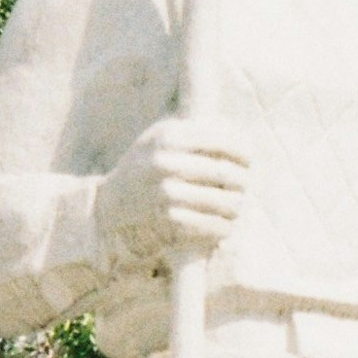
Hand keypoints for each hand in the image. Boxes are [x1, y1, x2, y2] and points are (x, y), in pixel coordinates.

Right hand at [98, 120, 248, 266]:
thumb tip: (238, 131)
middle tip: (243, 185)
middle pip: (227, 173)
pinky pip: (215, 227)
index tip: (249, 159)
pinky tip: (222, 224)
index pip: (222, 140)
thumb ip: (195, 130)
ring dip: (236, 206)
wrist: (109, 208)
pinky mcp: (169, 223)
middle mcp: (165, 164)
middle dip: (243, 181)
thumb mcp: (160, 138)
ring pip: (226, 202)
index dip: (243, 150)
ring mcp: (166, 195)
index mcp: (167, 138)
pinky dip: (225, 228)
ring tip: (234, 206)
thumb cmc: (144, 168)